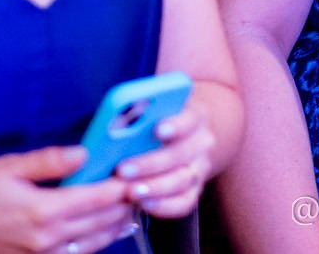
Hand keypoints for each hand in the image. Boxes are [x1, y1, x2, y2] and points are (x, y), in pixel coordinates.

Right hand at [0, 145, 136, 252]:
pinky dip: (91, 245)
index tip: (135, 175)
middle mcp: (47, 239)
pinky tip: (97, 232)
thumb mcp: (8, 166)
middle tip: (139, 190)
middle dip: (123, 207)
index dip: (121, 187)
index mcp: (43, 210)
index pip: (98, 198)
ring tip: (127, 211)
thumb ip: (49, 161)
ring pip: (92, 245)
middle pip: (101, 223)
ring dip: (113, 228)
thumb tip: (84, 154)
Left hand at [116, 101, 216, 220]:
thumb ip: (136, 116)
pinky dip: (164, 206)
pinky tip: (144, 204)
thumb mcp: (149, 112)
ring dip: (155, 187)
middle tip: (123, 170)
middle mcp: (201, 143)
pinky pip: (184, 203)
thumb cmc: (154, 124)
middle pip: (181, 153)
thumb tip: (117, 125)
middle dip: (151, 164)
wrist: (177, 142)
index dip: (176, 125)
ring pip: (182, 180)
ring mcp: (200, 169)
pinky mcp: (194, 191)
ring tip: (131, 192)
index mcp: (194, 117)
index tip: (157, 130)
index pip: (189, 119)